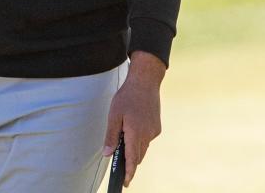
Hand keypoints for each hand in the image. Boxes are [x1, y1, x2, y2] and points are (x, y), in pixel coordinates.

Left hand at [103, 51, 164, 186]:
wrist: (145, 82)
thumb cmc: (127, 97)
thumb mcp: (113, 115)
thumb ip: (111, 136)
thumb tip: (107, 153)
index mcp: (135, 132)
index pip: (132, 159)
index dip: (129, 172)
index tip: (126, 182)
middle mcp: (147, 134)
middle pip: (138, 155)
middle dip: (130, 162)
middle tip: (121, 166)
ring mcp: (153, 131)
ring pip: (143, 148)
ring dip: (134, 150)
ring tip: (124, 144)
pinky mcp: (157, 127)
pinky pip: (147, 139)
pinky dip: (139, 140)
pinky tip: (132, 130)